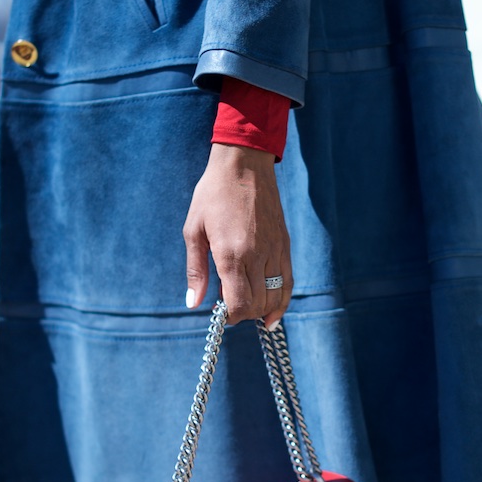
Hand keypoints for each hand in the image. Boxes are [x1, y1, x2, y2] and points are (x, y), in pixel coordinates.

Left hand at [183, 143, 292, 327]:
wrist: (244, 164)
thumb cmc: (212, 195)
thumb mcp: (194, 231)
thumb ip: (195, 271)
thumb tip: (193, 304)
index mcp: (232, 254)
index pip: (240, 305)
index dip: (229, 317)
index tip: (219, 312)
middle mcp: (258, 256)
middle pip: (258, 306)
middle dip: (243, 313)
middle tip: (228, 304)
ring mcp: (275, 251)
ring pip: (275, 297)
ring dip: (261, 309)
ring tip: (247, 306)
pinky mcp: (285, 245)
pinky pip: (288, 282)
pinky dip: (281, 301)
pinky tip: (272, 313)